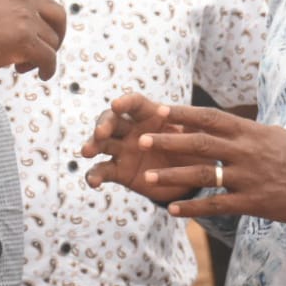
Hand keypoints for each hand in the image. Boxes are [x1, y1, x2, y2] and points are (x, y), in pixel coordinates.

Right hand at [0, 0, 98, 80]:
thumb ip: (4, 4)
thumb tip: (22, 26)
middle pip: (59, 15)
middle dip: (57, 35)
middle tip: (45, 52)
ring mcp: (25, 17)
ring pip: (52, 41)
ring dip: (43, 56)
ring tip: (23, 66)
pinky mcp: (24, 40)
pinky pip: (48, 59)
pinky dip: (46, 70)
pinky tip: (37, 76)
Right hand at [83, 94, 204, 205]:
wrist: (190, 178)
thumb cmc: (195, 150)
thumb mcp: (198, 138)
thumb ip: (194, 128)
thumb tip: (194, 118)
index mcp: (150, 115)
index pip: (134, 103)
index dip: (125, 102)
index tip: (117, 105)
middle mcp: (132, 129)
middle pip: (111, 121)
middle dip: (103, 124)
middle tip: (100, 133)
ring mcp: (123, 150)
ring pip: (102, 143)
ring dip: (92, 144)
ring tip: (87, 151)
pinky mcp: (119, 171)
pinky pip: (103, 171)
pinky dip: (94, 175)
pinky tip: (93, 183)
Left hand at [100, 102, 285, 223]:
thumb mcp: (271, 135)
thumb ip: (242, 130)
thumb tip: (215, 123)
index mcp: (249, 132)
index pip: (210, 118)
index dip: (183, 114)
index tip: (158, 110)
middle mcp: (246, 152)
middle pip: (200, 143)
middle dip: (169, 142)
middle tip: (142, 141)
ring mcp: (248, 177)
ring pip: (203, 175)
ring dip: (173, 176)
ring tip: (146, 179)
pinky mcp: (251, 202)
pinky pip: (217, 205)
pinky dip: (193, 208)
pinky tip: (173, 210)